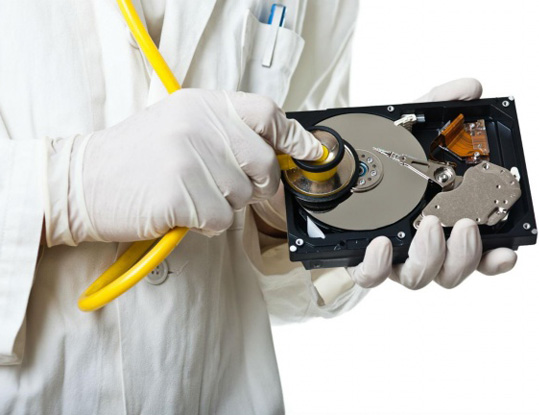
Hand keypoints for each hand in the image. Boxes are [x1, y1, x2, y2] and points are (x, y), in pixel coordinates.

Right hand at [43, 89, 321, 244]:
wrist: (83, 183)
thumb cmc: (134, 159)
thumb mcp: (178, 125)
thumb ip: (224, 131)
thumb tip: (272, 148)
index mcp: (202, 105)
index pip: (265, 113)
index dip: (292, 136)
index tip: (310, 152)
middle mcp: (199, 126)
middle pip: (262, 163)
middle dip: (254, 185)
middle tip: (226, 189)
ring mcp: (190, 159)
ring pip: (241, 196)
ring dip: (222, 205)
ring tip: (189, 195)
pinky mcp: (181, 194)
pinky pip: (220, 220)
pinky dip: (206, 225)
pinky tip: (181, 213)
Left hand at [349, 78, 517, 288]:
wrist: (326, 173)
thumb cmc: (375, 160)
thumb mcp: (405, 130)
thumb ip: (438, 110)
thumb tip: (470, 88)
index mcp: (438, 222)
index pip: (473, 252)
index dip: (492, 259)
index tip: (506, 251)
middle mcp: (416, 246)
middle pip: (449, 271)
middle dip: (463, 255)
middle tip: (464, 225)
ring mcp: (387, 255)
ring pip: (416, 278)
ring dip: (430, 257)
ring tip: (428, 226)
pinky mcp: (355, 259)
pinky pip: (369, 276)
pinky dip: (378, 266)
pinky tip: (383, 244)